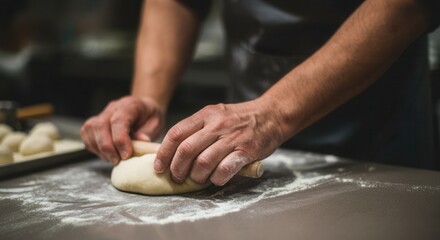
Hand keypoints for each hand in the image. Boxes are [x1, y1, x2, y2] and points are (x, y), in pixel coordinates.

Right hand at [81, 96, 164, 163]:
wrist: (144, 108)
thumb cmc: (150, 116)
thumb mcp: (156, 123)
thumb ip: (148, 132)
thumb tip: (141, 142)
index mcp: (129, 105)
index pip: (118, 121)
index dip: (120, 139)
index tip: (126, 155)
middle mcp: (112, 108)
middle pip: (101, 126)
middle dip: (108, 147)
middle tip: (117, 161)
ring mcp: (102, 114)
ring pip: (90, 129)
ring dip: (99, 148)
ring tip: (112, 158)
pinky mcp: (94, 122)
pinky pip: (86, 134)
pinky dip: (92, 146)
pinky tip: (105, 153)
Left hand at [154, 100, 283, 185]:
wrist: (271, 114)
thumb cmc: (240, 118)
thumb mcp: (216, 114)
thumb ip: (197, 128)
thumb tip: (174, 150)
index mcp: (206, 115)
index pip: (176, 134)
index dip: (164, 153)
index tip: (159, 166)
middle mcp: (216, 125)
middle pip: (186, 150)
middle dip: (177, 169)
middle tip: (177, 177)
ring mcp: (231, 138)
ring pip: (203, 162)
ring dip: (196, 176)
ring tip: (197, 179)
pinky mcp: (246, 151)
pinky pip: (225, 169)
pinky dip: (217, 179)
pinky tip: (216, 179)